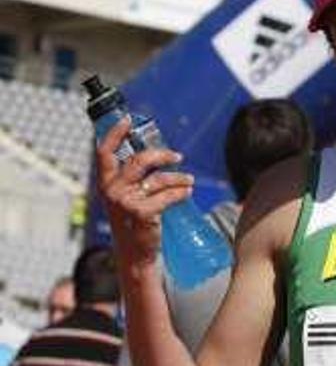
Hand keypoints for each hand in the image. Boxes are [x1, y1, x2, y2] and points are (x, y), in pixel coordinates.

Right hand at [96, 117, 194, 266]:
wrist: (134, 255)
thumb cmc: (133, 224)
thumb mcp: (126, 198)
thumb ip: (133, 179)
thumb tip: (155, 155)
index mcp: (106, 184)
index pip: (105, 152)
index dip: (115, 133)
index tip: (128, 120)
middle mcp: (112, 191)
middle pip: (140, 159)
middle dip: (163, 155)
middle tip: (178, 157)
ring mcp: (126, 202)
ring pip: (160, 178)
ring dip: (180, 178)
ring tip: (190, 182)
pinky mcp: (142, 213)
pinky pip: (169, 195)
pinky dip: (182, 192)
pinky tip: (187, 194)